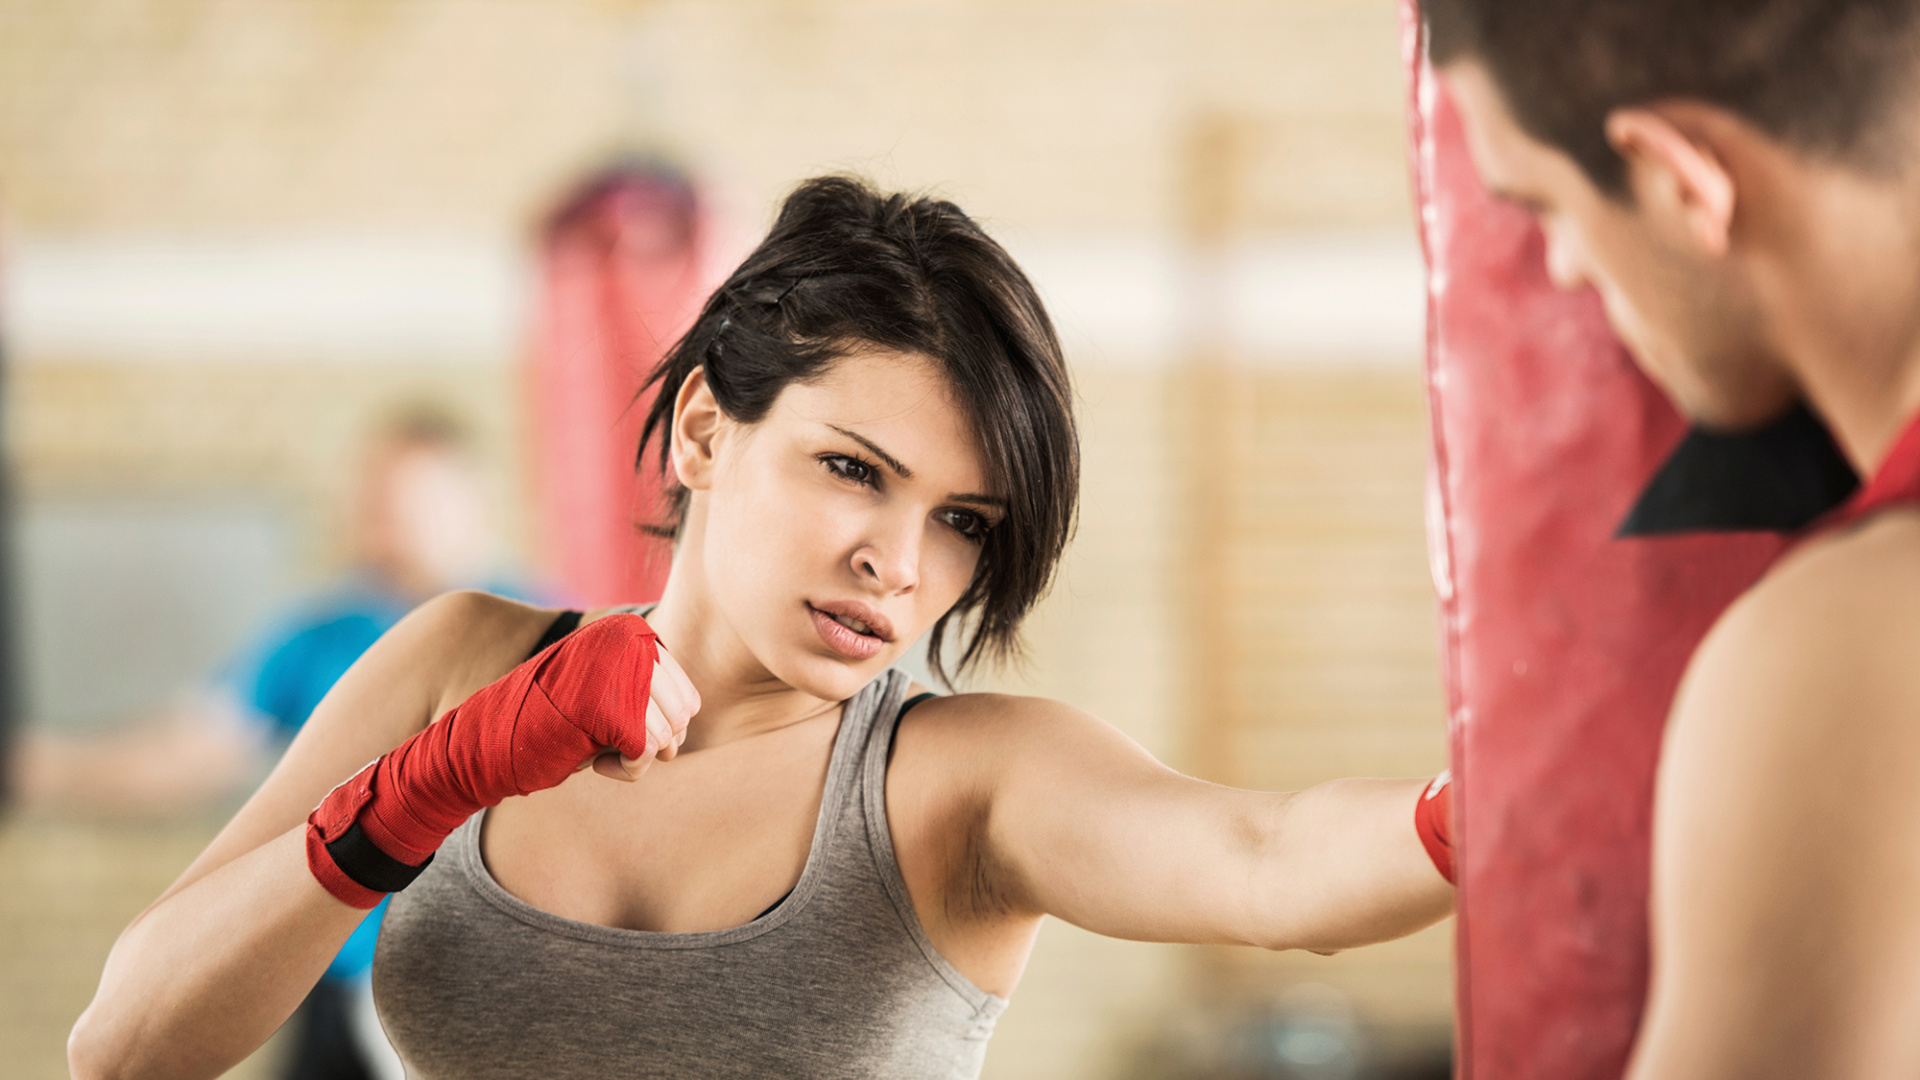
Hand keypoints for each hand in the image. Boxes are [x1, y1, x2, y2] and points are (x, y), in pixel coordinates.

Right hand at [305, 613, 700, 906]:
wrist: (484, 740)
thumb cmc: (548, 724)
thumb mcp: (602, 697)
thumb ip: (642, 692)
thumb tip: (693, 712)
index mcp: (628, 634)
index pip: (690, 697)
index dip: (669, 730)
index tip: (631, 737)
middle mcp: (625, 643)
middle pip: (684, 717)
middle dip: (658, 746)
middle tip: (616, 750)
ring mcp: (614, 671)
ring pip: (667, 735)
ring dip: (637, 759)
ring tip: (597, 751)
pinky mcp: (602, 706)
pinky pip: (645, 752)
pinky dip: (625, 770)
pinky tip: (592, 761)